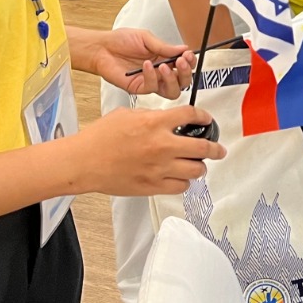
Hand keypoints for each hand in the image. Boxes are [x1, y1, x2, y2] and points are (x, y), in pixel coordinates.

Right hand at [68, 106, 225, 195]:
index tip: (207, 120)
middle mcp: (162, 145)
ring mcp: (159, 168)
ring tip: (198, 165)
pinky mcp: (153, 186)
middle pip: (202, 147)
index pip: (191, 116)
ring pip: (196, 170)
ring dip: (200, 166)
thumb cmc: (100, 137)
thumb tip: (165, 121)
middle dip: (215, 148)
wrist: (84, 161)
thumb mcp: (127, 115)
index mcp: (155, 123)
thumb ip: (150, 117)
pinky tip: (179, 177)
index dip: (204, 117)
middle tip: (218, 149)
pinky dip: (184, 182)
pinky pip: (180, 187)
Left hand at [88, 27, 194, 99]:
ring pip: (172, 91)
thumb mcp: (145, 38)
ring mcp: (151, 82)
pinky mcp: (140, 88)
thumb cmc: (121, 41)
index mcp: (164, 58)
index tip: (189, 55)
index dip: (190, 62)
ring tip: (165, 66)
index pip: (184, 65)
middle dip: (186, 73)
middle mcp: (160, 72)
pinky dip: (152, 76)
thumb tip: (183, 48)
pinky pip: (152, 87)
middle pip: (182, 81)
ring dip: (172, 79)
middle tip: (182, 62)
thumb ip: (164, 46)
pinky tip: (147, 65)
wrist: (102, 48)